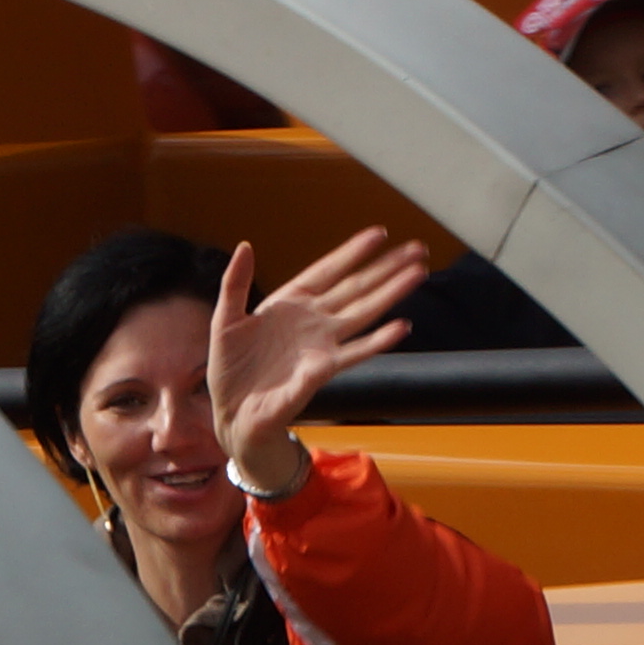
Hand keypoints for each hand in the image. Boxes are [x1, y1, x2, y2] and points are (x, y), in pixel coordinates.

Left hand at [204, 228, 425, 488]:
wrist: (231, 411)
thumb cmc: (230, 368)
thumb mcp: (226, 319)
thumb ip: (235, 283)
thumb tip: (245, 246)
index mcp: (290, 302)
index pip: (328, 270)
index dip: (352, 252)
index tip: (379, 233)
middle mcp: (313, 319)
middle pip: (356, 287)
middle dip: (386, 268)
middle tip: (416, 249)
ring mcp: (321, 344)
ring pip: (364, 312)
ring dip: (391, 293)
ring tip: (418, 274)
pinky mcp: (322, 370)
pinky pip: (355, 352)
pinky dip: (378, 341)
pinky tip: (400, 327)